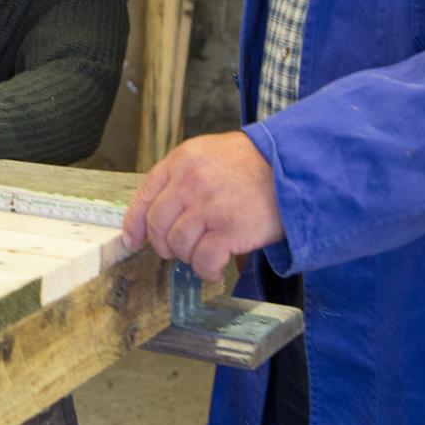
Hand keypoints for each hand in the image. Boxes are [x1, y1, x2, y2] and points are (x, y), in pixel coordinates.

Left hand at [121, 131, 283, 280]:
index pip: (145, 196)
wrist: (292, 169)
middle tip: (179, 249)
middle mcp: (190, 181)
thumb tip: (157, 214)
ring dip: (188, 257)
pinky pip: (203, 260)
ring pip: (177, 245)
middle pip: (158, 225)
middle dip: (164, 245)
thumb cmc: (252, 165)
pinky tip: (216, 267)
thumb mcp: (208, 155)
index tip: (133, 240)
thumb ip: (182, 177)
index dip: (135, 223)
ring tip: (205, 253)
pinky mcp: (228, 229)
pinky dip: (206, 270)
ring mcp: (208, 206)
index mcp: (182, 161)